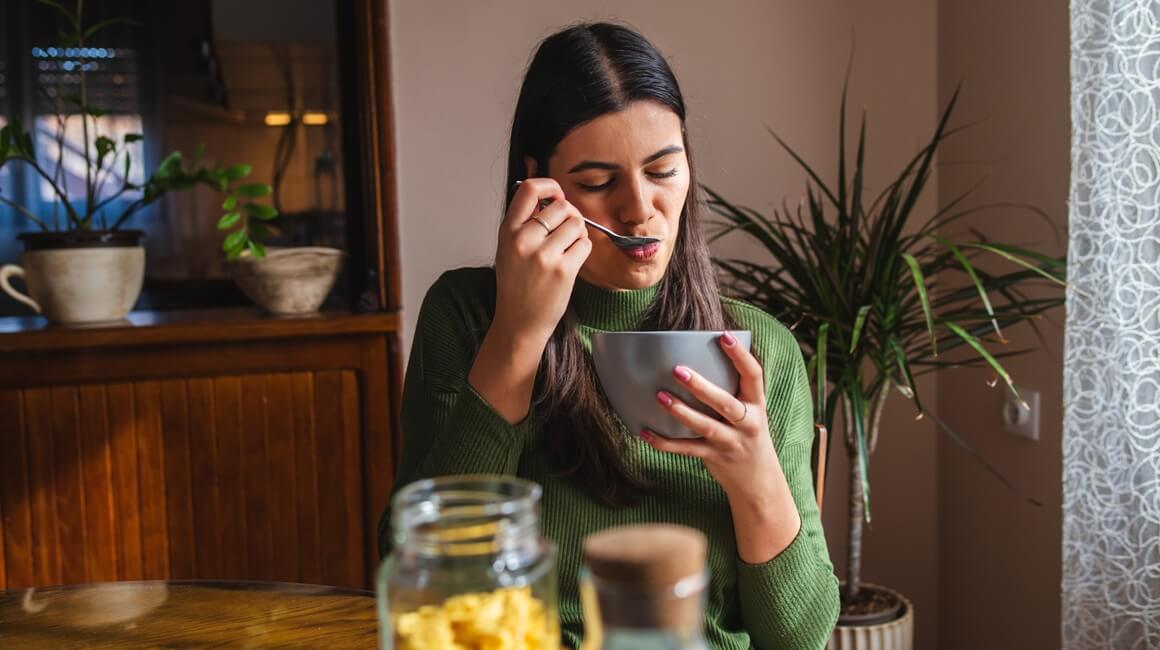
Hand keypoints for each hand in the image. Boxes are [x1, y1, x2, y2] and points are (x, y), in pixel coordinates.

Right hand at [466, 178, 591, 423]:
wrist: (519, 323)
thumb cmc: (516, 286)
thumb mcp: (509, 248)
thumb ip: (524, 223)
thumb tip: (552, 196)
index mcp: (508, 231)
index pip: (528, 189)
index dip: (549, 186)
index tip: (556, 195)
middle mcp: (524, 240)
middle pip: (561, 206)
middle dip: (571, 215)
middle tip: (567, 230)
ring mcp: (544, 255)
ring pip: (576, 224)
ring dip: (579, 233)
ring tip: (569, 248)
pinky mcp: (563, 270)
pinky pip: (585, 245)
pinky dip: (584, 250)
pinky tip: (573, 260)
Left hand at [642, 331, 800, 560]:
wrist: (759, 481)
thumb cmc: (747, 434)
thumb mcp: (750, 411)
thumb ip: (732, 389)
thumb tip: (697, 354)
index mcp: (756, 405)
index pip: (754, 376)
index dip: (741, 356)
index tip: (724, 336)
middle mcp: (747, 423)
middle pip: (725, 403)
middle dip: (702, 387)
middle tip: (677, 369)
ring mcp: (730, 442)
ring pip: (705, 426)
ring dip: (681, 411)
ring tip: (659, 396)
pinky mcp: (713, 458)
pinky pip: (686, 449)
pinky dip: (664, 442)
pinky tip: (644, 431)